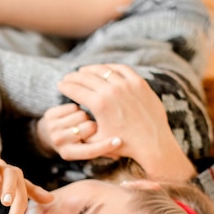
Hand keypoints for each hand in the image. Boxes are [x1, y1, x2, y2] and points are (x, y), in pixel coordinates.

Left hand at [36, 102, 121, 159]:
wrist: (48, 134)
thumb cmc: (74, 142)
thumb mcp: (84, 149)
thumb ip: (101, 151)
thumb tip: (120, 152)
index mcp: (69, 154)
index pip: (91, 151)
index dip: (106, 146)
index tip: (119, 140)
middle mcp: (59, 143)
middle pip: (89, 127)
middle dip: (93, 125)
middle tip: (90, 126)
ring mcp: (53, 129)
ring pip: (82, 115)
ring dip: (84, 116)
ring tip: (80, 121)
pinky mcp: (49, 115)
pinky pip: (73, 107)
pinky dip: (76, 109)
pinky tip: (72, 115)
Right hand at [57, 64, 195, 180]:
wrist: (152, 143)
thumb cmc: (124, 145)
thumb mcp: (97, 140)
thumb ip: (82, 128)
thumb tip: (73, 119)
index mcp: (99, 104)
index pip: (76, 89)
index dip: (65, 87)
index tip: (60, 85)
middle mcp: (112, 90)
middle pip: (86, 77)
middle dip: (74, 77)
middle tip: (68, 77)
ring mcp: (127, 84)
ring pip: (103, 70)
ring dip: (90, 69)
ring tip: (83, 71)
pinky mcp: (139, 83)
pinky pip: (121, 69)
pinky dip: (109, 68)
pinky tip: (104, 69)